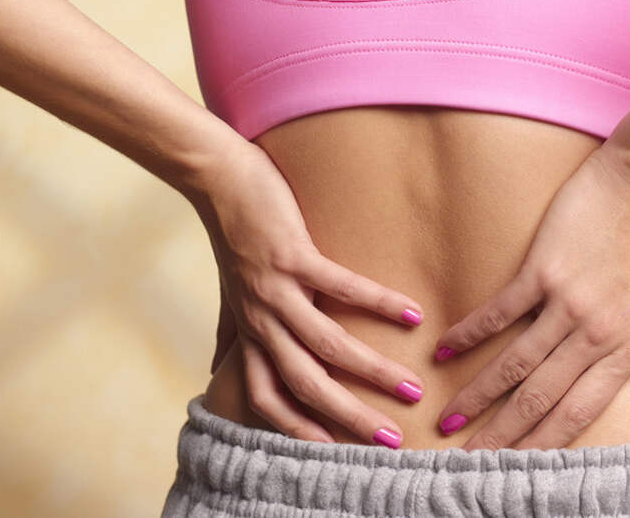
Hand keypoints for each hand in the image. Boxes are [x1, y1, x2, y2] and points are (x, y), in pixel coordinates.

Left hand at [192, 140, 426, 446]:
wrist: (217, 180)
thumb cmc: (232, 236)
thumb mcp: (230, 294)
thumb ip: (232, 332)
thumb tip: (217, 366)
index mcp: (251, 332)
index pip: (268, 397)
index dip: (299, 429)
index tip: (337, 451)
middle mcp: (261, 320)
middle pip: (304, 384)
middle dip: (349, 417)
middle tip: (390, 439)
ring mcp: (275, 290)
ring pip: (326, 345)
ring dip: (372, 371)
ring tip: (412, 387)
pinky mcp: (291, 256)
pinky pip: (341, 287)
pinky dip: (378, 303)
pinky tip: (412, 314)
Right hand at [432, 144, 629, 449]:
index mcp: (628, 348)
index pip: (579, 412)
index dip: (545, 445)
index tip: (517, 469)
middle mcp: (595, 334)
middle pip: (540, 398)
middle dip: (503, 435)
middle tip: (471, 461)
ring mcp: (566, 302)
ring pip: (514, 363)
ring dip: (479, 395)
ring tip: (449, 419)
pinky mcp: (543, 269)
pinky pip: (500, 311)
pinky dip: (471, 334)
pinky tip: (446, 353)